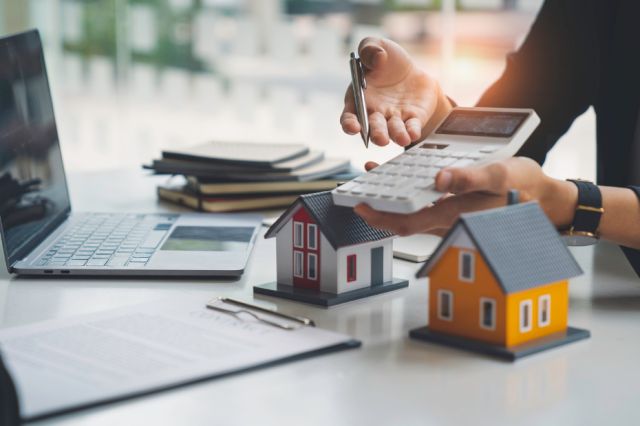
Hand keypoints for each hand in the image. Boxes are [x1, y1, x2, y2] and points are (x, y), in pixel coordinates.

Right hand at [340, 37, 451, 146]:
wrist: (412, 70)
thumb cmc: (386, 61)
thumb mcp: (376, 46)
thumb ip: (369, 48)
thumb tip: (377, 59)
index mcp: (359, 99)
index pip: (350, 116)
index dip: (349, 124)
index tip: (353, 127)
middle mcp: (375, 113)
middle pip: (373, 128)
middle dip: (377, 134)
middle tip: (381, 139)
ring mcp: (394, 118)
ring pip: (393, 130)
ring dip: (396, 135)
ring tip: (402, 139)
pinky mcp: (413, 119)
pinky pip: (412, 127)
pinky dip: (412, 131)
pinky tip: (413, 133)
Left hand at [354, 158, 577, 235]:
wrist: (543, 198)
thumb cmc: (523, 185)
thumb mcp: (498, 175)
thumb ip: (468, 179)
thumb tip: (438, 181)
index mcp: (454, 215)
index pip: (407, 223)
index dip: (380, 216)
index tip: (360, 204)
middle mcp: (447, 221)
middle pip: (403, 219)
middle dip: (379, 206)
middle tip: (360, 189)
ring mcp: (450, 217)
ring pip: (412, 212)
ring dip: (392, 197)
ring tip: (377, 175)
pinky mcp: (455, 209)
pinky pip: (425, 204)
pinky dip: (410, 191)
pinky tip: (404, 174)